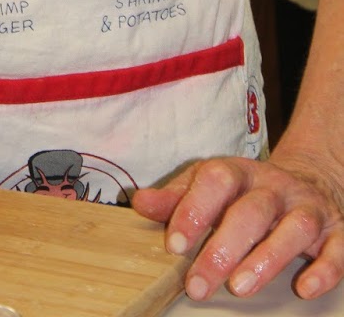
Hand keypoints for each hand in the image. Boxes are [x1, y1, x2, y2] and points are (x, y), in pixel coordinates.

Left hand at [132, 148, 343, 300]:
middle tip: (198, 284)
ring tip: (240, 287)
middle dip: (222, 248)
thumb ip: (178, 197)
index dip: (194, 209)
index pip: (216, 180)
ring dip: (266, 258)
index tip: (173, 244)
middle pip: (251, 211)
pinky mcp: (338, 233)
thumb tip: (139, 203)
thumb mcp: (211, 187)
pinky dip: (324, 270)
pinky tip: (304, 288)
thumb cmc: (249, 192)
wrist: (312, 178)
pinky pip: (337, 250)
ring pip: (293, 228)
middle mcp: (276, 188)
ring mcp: (308, 209)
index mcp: (241, 173)